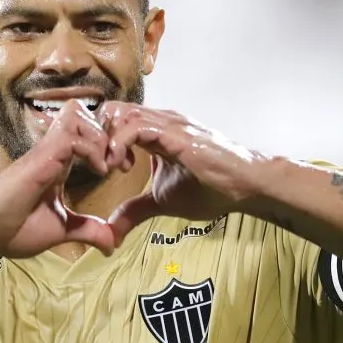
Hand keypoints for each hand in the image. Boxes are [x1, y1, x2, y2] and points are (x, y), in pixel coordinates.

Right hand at [0, 100, 115, 257]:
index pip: (87, 131)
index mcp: (59, 162)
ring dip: (101, 137)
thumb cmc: (14, 229)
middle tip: (121, 162)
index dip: (110, 142)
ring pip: (80, 116)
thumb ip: (87, 230)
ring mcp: (46, 151)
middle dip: (110, 132)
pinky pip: (73, 136)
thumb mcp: (61, 229)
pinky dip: (93, 149)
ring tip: (108, 165)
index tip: (123, 168)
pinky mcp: (41, 157)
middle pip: (85, 113)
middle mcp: (53, 150)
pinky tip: (99, 171)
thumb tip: (111, 244)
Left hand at [101, 102, 261, 245]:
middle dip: (95, 137)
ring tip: (108, 168)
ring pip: (120, 113)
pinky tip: (119, 166)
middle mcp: (158, 121)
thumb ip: (134, 211)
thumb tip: (111, 233)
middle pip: (111, 110)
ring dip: (104, 140)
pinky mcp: (175, 133)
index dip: (99, 141)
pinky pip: (136, 127)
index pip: (114, 119)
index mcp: (153, 131)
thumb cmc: (212, 189)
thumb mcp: (162, 202)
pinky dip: (118, 143)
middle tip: (99, 166)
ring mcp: (167, 123)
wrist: (246, 186)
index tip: (101, 169)